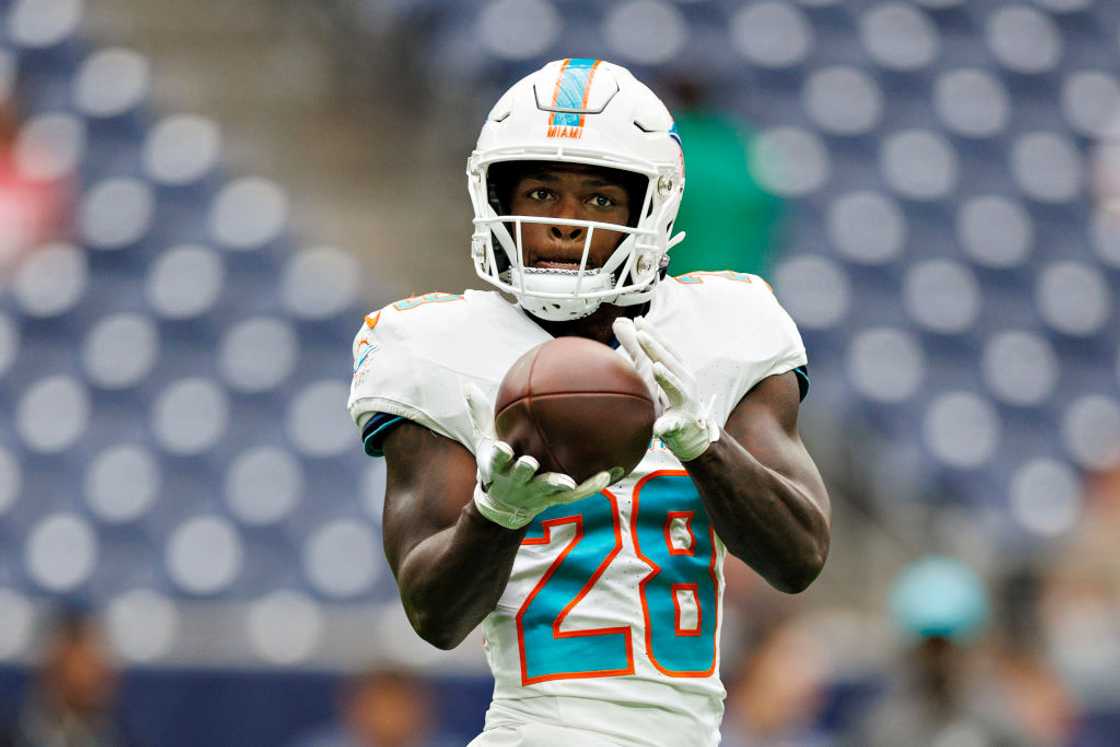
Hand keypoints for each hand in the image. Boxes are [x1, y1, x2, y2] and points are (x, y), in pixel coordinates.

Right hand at [464, 383, 612, 528]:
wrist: (503, 504)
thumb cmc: (496, 465)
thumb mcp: (484, 442)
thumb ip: (479, 414)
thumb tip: (468, 385)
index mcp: (499, 467)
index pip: (497, 461)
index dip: (500, 457)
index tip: (504, 449)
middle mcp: (516, 481)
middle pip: (521, 476)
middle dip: (524, 471)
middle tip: (529, 463)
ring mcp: (536, 493)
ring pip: (547, 488)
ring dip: (556, 484)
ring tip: (567, 481)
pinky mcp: (554, 499)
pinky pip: (574, 495)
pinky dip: (590, 486)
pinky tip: (607, 473)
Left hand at [612, 317, 718, 461]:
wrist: (690, 432)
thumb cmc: (670, 397)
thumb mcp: (653, 371)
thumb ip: (636, 348)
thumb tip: (619, 322)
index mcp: (678, 368)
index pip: (664, 348)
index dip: (653, 334)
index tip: (638, 321)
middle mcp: (685, 382)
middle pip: (670, 362)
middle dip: (656, 349)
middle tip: (640, 335)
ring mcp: (685, 403)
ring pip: (676, 389)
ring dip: (667, 378)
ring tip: (655, 368)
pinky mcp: (681, 425)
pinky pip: (673, 425)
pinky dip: (667, 425)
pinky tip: (658, 427)